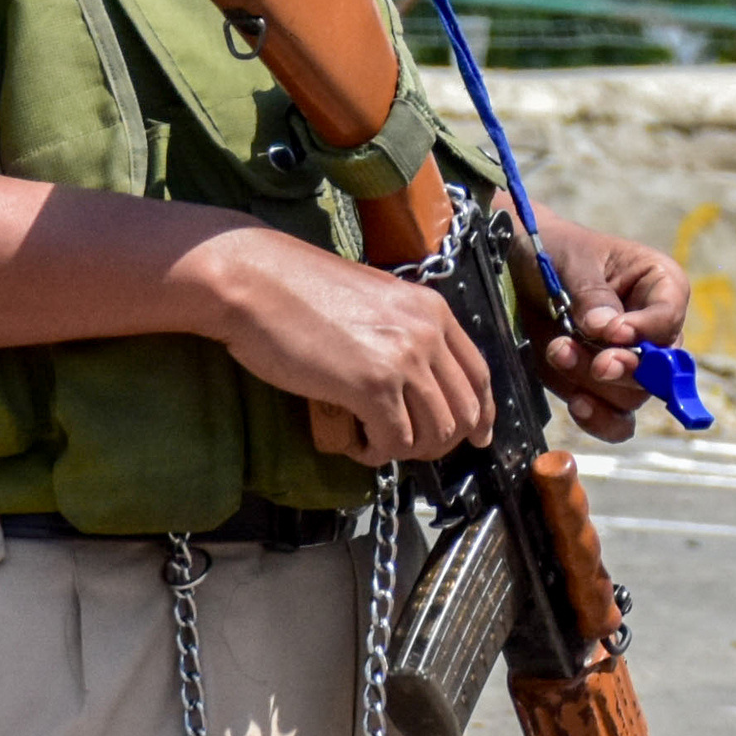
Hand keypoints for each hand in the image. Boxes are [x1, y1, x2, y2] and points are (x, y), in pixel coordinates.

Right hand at [198, 230, 492, 465]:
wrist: (254, 281)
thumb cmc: (298, 290)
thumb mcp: (372, 301)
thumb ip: (402, 332)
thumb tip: (413, 382)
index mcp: (431, 309)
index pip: (479, 373)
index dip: (481, 414)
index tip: (475, 436)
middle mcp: (428, 331)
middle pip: (464, 410)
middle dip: (440, 441)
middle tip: (405, 446)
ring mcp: (404, 358)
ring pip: (436, 433)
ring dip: (406, 449)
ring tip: (373, 442)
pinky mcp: (372, 385)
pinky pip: (395, 442)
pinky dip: (377, 453)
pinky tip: (355, 443)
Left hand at [527, 213, 690, 433]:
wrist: (519, 269)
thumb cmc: (556, 250)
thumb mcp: (573, 259)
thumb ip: (592, 294)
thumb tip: (607, 329)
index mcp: (660, 286)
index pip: (669, 316)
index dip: (647, 330)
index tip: (616, 333)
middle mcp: (654, 329)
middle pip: (660, 369)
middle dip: (624, 368)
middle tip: (598, 364)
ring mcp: (630, 362)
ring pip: (632, 395)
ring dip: (593, 383)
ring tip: (557, 352)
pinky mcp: (603, 387)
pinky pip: (617, 420)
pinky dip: (600, 420)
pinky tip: (577, 404)